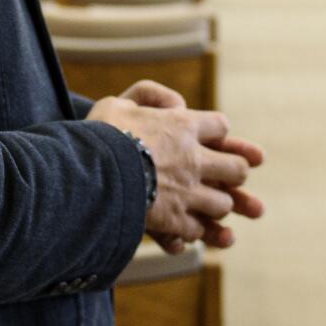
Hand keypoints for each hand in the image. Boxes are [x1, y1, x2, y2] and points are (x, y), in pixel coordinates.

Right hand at [88, 94, 263, 252]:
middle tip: (220, 176)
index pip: (221, 126)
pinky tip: (180, 227)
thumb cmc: (99, 135)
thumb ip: (148, 94)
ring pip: (223, 204)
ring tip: (201, 205)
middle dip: (233, 173)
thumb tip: (176, 104)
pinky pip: (196, 230)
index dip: (217, 134)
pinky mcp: (174, 221)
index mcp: (182, 126)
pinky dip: (191, 230)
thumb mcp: (117, 102)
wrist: (88, 173)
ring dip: (216, 205)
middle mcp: (193, 159)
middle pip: (237, 169)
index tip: (208, 140)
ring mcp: (188, 193)